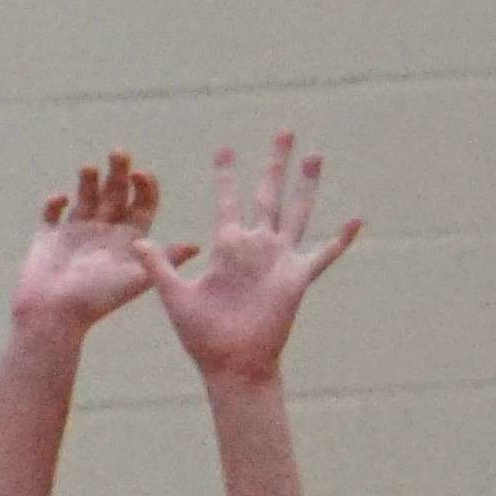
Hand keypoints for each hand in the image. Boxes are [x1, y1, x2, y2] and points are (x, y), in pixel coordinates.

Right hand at [8, 152, 164, 339]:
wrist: (53, 318)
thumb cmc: (96, 302)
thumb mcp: (137, 281)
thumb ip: (164, 260)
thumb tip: (198, 246)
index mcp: (128, 240)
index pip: (143, 204)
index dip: (144, 185)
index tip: (141, 174)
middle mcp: (104, 232)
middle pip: (116, 192)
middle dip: (119, 171)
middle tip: (119, 152)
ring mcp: (75, 233)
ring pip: (85, 196)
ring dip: (88, 179)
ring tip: (89, 167)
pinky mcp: (48, 238)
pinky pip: (51, 213)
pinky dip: (54, 202)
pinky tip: (59, 198)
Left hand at [129, 132, 359, 389]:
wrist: (230, 364)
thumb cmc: (202, 336)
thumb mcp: (175, 296)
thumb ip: (159, 267)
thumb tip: (138, 241)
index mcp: (227, 248)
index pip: (228, 201)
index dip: (227, 175)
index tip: (226, 147)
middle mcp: (255, 248)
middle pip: (268, 195)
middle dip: (275, 163)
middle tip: (283, 131)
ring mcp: (278, 260)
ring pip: (297, 212)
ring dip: (306, 185)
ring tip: (315, 156)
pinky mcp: (297, 278)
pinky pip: (323, 255)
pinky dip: (340, 240)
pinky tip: (356, 221)